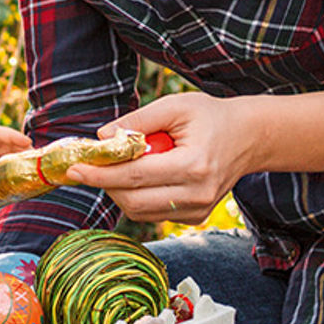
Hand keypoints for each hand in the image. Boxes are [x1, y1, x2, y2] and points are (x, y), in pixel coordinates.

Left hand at [0, 125, 31, 196]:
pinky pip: (2, 175)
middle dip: (25, 152)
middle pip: (8, 148)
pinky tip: (22, 190)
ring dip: (22, 165)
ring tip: (38, 177)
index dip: (12, 136)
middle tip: (42, 163)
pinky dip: (13, 179)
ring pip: (7, 161)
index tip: (27, 143)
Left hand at [65, 92, 249, 223]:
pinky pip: (153, 214)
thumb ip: (137, 121)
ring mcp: (198, 210)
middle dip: (105, 184)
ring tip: (116, 167)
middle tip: (88, 167)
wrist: (248, 137)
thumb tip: (101, 137)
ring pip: (140, 212)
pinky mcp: (195, 216)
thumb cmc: (210, 117)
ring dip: (119, 192)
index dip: (101, 173)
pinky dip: (137, 198)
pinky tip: (140, 176)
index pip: (136, 176)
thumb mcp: (175, 106)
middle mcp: (197, 194)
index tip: (75, 168)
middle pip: (134, 201)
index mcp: (194, 165)